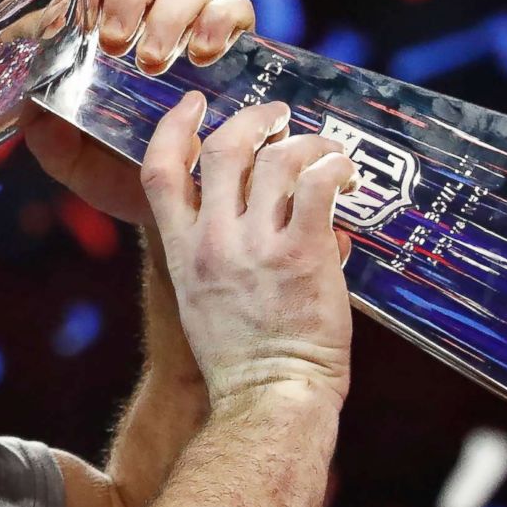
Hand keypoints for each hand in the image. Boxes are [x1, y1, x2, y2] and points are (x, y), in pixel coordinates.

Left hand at [22, 0, 256, 226]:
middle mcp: (150, 15)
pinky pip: (236, 8)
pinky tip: (206, 55)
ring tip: (156, 62)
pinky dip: (222, 20)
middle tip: (116, 43)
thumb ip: (45, 133)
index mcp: (105, 26)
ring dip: (170, 13)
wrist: (175, 209)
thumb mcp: (70, 159)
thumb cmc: (115, 174)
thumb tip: (29, 102)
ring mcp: (194, 27)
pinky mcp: (236, 47)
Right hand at [141, 93, 357, 407]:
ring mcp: (257, 248)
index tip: (193, 106)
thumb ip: (222, 253)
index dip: (173, 129)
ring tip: (325, 150)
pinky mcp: (303, 256)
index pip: (160, 172)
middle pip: (223, 149)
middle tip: (278, 116)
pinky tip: (346, 175)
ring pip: (275, 160)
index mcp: (183, 253)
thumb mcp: (203, 299)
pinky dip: (334, 168)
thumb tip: (278, 214)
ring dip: (305, 143)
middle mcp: (215, 243)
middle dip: (252, 120)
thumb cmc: (244, 360)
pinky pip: (317, 186)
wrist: (269, 399)